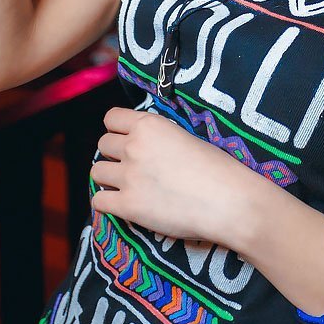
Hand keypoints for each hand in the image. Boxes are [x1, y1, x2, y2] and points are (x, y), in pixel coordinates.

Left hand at [90, 106, 255, 247]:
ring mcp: (128, 176)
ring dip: (108, 177)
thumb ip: (159, 137)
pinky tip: (122, 204)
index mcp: (149, 125)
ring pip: (97, 172)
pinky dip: (108, 203)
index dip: (118, 129)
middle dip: (114, 154)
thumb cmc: (216, 167)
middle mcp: (133, 146)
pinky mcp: (127, 205)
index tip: (127, 139)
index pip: (111, 117)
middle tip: (131, 166)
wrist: (226, 199)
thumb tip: (148, 146)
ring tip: (125, 185)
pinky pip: (99, 201)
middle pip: (103, 144)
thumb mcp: (185, 136)